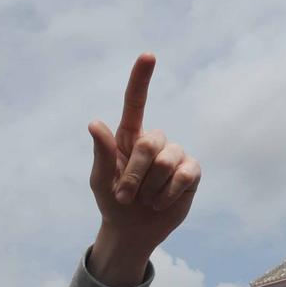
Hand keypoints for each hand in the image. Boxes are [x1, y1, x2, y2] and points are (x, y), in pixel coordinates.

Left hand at [87, 55, 199, 285]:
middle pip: (150, 142)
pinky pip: (183, 175)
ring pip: (166, 160)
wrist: (132, 230)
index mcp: (128, 137)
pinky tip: (160, 202)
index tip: (148, 55)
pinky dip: (167, 194)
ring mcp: (175, 155)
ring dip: (150, 187)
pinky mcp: (191, 172)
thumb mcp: (100, 180)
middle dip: (135, 174)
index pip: (136, 103)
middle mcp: (154, 141)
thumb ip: (101, 154)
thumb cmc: (112, 201)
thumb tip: (95, 123)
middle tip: (125, 195)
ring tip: (145, 200)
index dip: (142, 79)